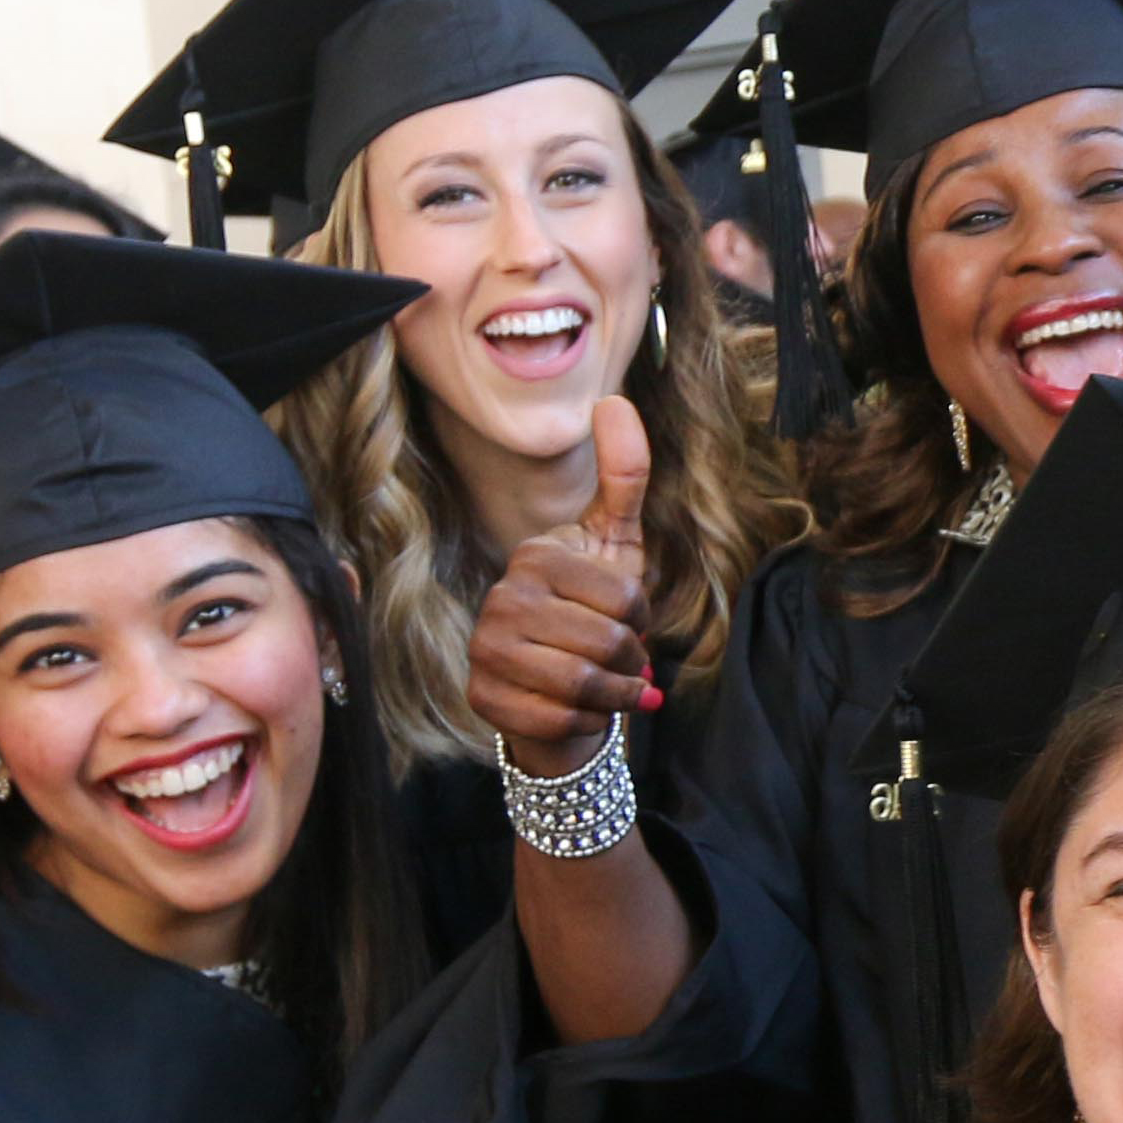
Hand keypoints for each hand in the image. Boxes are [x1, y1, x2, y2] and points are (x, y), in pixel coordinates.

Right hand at [467, 396, 658, 773]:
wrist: (561, 688)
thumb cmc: (594, 612)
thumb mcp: (618, 544)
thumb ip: (623, 477)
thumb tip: (613, 400)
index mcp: (535, 556)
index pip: (625, 598)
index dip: (641, 619)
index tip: (627, 620)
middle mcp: (501, 597)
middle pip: (605, 643)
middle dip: (629, 662)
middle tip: (622, 662)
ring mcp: (483, 648)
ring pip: (580, 685)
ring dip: (612, 695)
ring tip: (610, 687)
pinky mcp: (481, 698)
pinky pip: (555, 720)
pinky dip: (584, 722)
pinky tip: (580, 711)